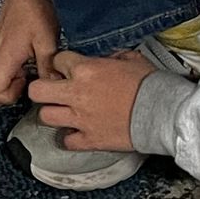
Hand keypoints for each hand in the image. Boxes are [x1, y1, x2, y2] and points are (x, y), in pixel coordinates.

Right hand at [0, 0, 59, 105]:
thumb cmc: (34, 10)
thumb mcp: (47, 40)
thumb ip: (48, 67)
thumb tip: (51, 86)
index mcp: (2, 58)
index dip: (7, 97)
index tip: (25, 84)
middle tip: (18, 87)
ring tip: (21, 75)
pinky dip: (1, 77)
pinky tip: (20, 67)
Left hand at [26, 49, 153, 152]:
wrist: (163, 112)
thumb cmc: (150, 84)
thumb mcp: (132, 59)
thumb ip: (112, 57)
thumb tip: (107, 58)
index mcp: (86, 69)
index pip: (56, 60)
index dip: (60, 64)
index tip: (65, 69)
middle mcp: (77, 94)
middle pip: (37, 91)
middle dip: (42, 89)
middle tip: (52, 92)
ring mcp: (80, 119)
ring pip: (44, 117)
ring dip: (53, 114)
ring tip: (63, 113)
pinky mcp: (89, 139)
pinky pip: (66, 141)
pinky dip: (69, 138)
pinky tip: (77, 132)